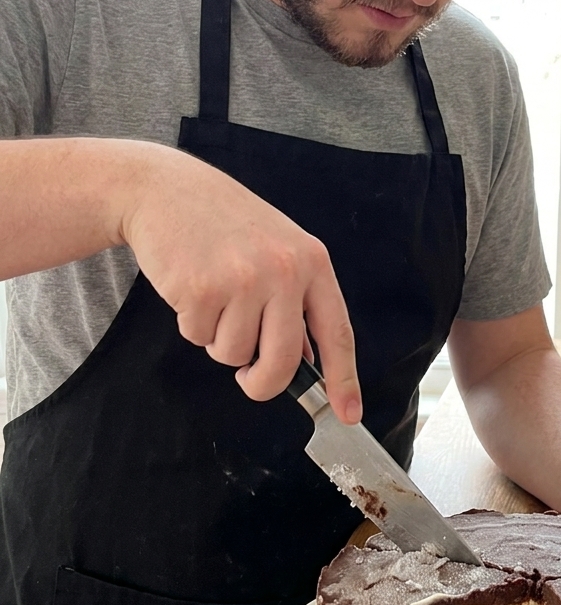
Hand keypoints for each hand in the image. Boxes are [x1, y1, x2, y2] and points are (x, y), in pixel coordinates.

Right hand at [119, 144, 360, 418]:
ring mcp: (243, 280)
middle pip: (281, 363)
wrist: (167, 191)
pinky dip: (191, 323)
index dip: (344, 379)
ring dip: (218, 340)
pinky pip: (198, 338)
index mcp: (312, 262)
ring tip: (214, 296)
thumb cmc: (225, 224)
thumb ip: (296, 302)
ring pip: (233, 356)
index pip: (337, 333)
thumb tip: (308, 362)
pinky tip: (191, 286)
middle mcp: (284, 271)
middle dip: (261, 383)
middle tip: (247, 377)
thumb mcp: (277, 250)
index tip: (348, 413)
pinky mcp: (201, 289)